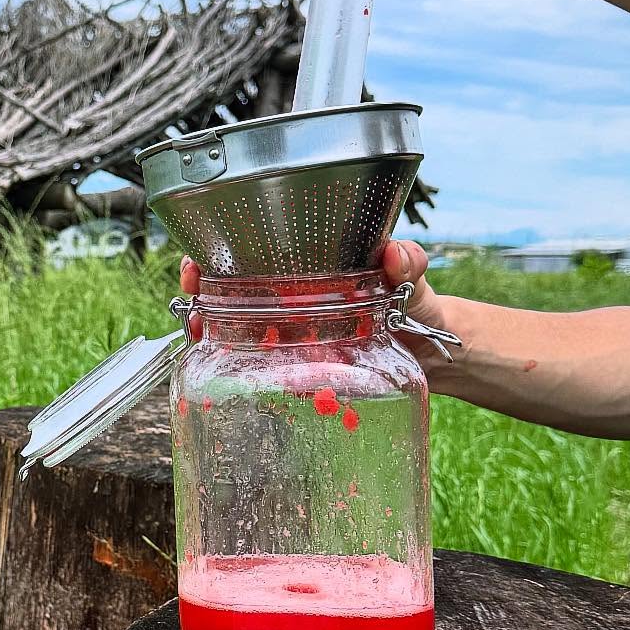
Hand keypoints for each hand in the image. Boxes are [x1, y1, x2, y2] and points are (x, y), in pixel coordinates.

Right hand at [179, 242, 453, 369]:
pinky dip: (248, 374)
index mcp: (312, 270)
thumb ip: (409, 266)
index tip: (199, 258)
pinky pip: (269, 371)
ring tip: (202, 337)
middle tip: (193, 302)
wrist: (437, 355)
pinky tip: (237, 377)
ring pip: (242, 333)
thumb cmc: (420, 308)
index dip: (218, 252)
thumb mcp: (415, 283)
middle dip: (202, 295)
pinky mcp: (304, 371)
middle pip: (233, 293)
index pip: (255, 252)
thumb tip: (398, 253)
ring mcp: (296, 337)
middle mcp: (294, 302)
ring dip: (215, 336)